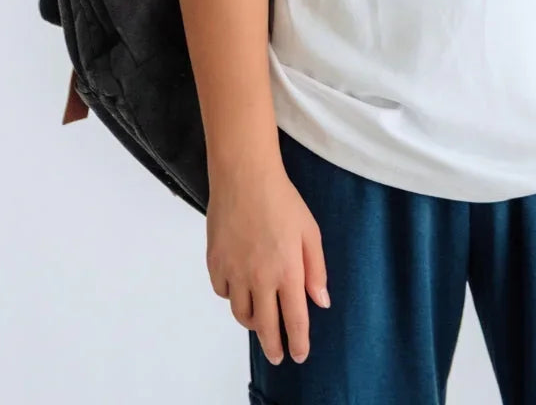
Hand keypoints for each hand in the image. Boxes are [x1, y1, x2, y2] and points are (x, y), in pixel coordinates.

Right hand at [205, 162, 330, 364]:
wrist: (244, 177)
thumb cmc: (282, 200)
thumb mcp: (310, 231)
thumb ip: (316, 269)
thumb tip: (320, 302)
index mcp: (287, 270)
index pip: (294, 319)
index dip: (297, 342)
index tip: (299, 355)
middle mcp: (259, 278)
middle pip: (264, 326)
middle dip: (272, 346)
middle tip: (277, 356)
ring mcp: (234, 272)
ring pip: (241, 313)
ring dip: (252, 323)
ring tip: (260, 323)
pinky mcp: (215, 263)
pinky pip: (223, 292)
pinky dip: (232, 296)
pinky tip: (240, 289)